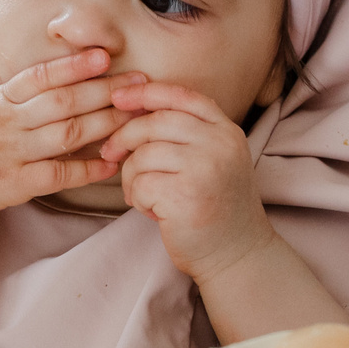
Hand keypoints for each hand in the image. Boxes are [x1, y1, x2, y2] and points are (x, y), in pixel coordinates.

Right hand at [0, 25, 146, 219]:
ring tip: (139, 118)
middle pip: (64, 102)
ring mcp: (9, 153)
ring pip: (67, 135)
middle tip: (144, 84)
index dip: (74, 65)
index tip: (105, 54)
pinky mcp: (9, 185)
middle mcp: (5, 121)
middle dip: (107, 92)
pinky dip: (86, 169)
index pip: (41, 76)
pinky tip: (111, 164)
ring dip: (106, 125)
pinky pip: (56, 175)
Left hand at [100, 81, 275, 282]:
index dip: (145, 92)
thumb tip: (131, 110)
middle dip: (124, 136)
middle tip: (111, 153)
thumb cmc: (216, 207)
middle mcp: (220, 144)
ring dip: (131, 176)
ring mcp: (204, 169)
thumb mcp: (214, 159)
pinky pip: (140, 184)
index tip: (118, 97)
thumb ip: (186, 134)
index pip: (181, 95)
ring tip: (143, 195)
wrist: (237, 254)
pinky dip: (138, 199)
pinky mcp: (185, 196)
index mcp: (226, 130)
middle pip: (155, 122)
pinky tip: (153, 212)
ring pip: (143, 155)